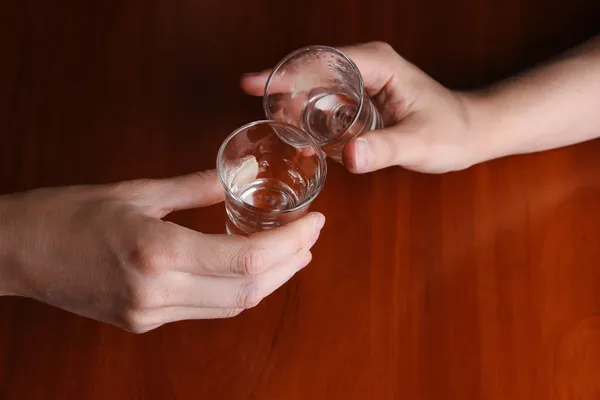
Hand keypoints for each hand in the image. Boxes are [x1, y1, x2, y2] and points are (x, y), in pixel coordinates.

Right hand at [0, 170, 324, 332]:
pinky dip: (239, 290)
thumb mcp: (137, 191)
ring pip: (232, 306)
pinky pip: (208, 310)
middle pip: (249, 289)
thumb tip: (238, 178)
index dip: (291, 243)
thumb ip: (195, 188)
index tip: (316, 222)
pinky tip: (252, 268)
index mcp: (156, 252)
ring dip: (270, 280)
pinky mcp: (144, 322)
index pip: (246, 258)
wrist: (17, 253)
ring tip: (295, 254)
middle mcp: (157, 292)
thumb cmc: (68, 214)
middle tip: (313, 236)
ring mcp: (151, 314)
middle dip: (290, 263)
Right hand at [241, 42, 482, 173]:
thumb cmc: (451, 131)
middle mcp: (365, 66)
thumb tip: (347, 157)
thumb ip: (384, 149)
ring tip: (279, 128)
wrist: (469, 133)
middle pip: (311, 72)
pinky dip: (309, 117)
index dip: (285, 73)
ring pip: (315, 87)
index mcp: (377, 64)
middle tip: (264, 115)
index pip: (321, 62)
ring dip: (294, 106)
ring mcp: (362, 81)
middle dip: (283, 91)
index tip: (253, 85)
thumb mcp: (419, 143)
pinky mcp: (361, 98)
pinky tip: (301, 136)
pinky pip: (326, 103)